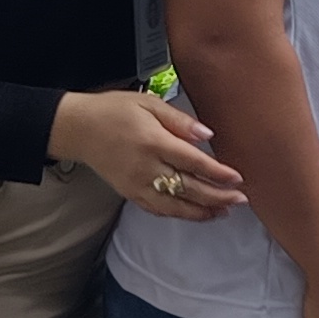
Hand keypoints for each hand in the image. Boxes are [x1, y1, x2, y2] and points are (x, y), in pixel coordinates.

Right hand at [50, 89, 244, 220]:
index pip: (193, 162)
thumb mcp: (148, 103)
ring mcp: (136, 184)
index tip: (237, 178)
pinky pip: (158, 209)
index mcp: (153, 142)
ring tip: (224, 211)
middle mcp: (146, 168)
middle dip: (217, 196)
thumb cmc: (114, 111)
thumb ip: (179, 120)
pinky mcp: (129, 193)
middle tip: (240, 199)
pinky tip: (195, 213)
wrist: (78, 128)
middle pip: (188, 188)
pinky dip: (179, 214)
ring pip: (175, 205)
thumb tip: (207, 135)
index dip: (218, 173)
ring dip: (202, 211)